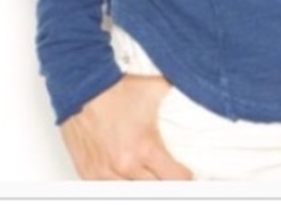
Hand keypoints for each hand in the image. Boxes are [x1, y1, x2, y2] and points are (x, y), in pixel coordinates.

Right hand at [59, 74, 194, 179]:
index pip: (176, 180)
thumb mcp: (154, 88)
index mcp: (145, 148)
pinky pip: (108, 192)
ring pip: (131, 195)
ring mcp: (105, 173)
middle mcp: (126, 165)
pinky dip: (119, 188)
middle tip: (168, 176)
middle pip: (156, 192)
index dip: (185, 179)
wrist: (83, 86)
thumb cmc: (116, 89)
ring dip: (142, 188)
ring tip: (148, 178)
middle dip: (165, 184)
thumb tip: (197, 87)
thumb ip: (178, 93)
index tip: (187, 174)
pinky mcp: (89, 174)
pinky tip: (127, 180)